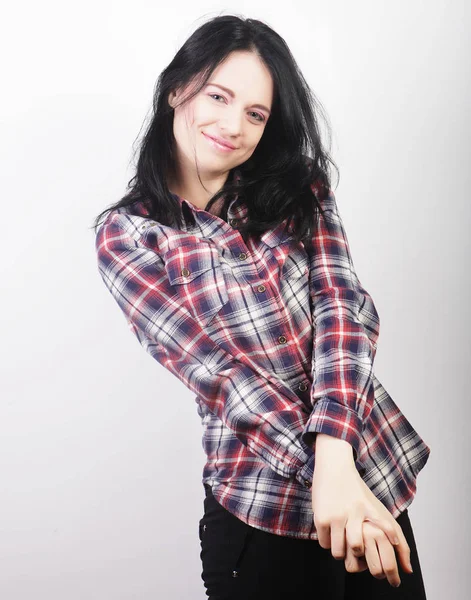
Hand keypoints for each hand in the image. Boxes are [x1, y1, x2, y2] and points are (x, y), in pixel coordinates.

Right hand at [311, 451, 412, 587]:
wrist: (334, 467)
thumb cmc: (356, 491)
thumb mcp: (375, 506)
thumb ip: (390, 531)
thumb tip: (407, 568)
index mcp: (371, 508)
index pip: (385, 525)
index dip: (392, 539)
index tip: (396, 556)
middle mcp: (354, 511)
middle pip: (357, 548)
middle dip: (356, 554)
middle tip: (355, 550)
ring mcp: (337, 514)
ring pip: (338, 551)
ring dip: (340, 551)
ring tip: (340, 541)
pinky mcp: (321, 517)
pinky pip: (325, 544)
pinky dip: (327, 542)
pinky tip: (330, 532)